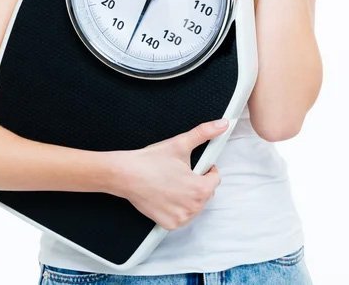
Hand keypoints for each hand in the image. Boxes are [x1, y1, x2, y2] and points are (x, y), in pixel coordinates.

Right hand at [109, 119, 226, 229]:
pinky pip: (182, 216)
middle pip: (206, 194)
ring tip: (173, 184)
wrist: (126, 174)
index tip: (197, 166)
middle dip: (198, 183)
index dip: (207, 170)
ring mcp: (181, 218)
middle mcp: (193, 207)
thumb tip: (222, 124)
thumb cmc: (151, 161)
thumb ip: (204, 132)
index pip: (215, 180)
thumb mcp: (180, 143)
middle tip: (181, 174)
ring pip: (195, 206)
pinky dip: (177, 208)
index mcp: (200, 188)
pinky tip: (167, 196)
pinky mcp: (169, 224)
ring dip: (189, 197)